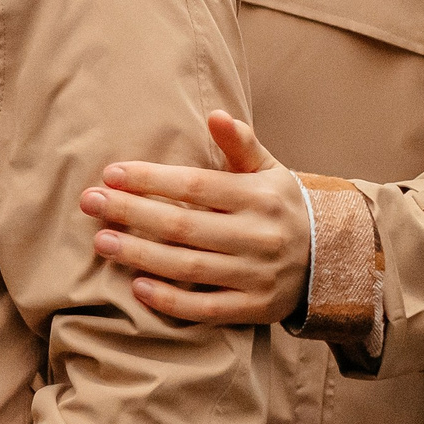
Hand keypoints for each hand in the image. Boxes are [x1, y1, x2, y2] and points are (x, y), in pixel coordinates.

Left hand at [79, 111, 310, 325]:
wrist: (333, 260)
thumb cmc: (282, 206)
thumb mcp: (269, 171)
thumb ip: (241, 144)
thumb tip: (216, 115)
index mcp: (259, 196)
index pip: (194, 186)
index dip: (150, 180)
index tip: (110, 174)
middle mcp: (259, 235)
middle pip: (183, 225)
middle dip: (131, 213)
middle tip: (90, 203)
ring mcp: (257, 275)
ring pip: (189, 266)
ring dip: (140, 255)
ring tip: (102, 241)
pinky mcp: (255, 308)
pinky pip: (206, 308)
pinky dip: (170, 300)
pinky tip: (137, 287)